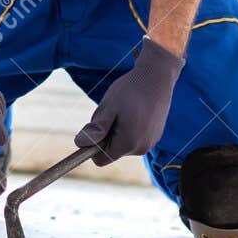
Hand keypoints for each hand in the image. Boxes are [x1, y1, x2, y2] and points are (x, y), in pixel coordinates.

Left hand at [74, 37, 183, 165]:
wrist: (156, 77)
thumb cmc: (130, 90)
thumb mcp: (108, 107)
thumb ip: (96, 128)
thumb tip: (80, 143)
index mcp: (128, 142)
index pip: (101, 159)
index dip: (91, 147)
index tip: (92, 128)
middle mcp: (142, 148)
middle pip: (111, 152)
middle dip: (106, 136)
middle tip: (111, 113)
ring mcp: (150, 143)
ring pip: (122, 145)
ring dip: (117, 131)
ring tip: (124, 110)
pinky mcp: (155, 137)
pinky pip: (134, 140)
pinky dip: (128, 129)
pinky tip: (134, 112)